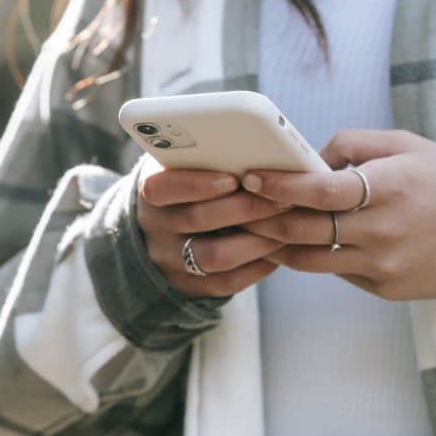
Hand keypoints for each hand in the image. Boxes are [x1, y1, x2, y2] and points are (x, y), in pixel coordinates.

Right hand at [137, 156, 286, 297]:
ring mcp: (169, 261)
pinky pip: (227, 282)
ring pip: (216, 256)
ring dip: (257, 241)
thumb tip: (253, 148)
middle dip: (246, 208)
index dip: (199, 183)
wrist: (158, 233)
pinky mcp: (188, 287)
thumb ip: (204, 157)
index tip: (235, 178)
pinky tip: (278, 251)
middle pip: (198, 220)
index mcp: (150, 189)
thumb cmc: (186, 185)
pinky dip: (257, 267)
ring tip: (286, 227)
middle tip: (283, 199)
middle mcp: (154, 227)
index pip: (163, 187)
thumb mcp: (180, 166)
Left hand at [241, 129, 435, 300]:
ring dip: (277, 244)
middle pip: (303, 229)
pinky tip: (300, 243)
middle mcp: (383, 230)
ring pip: (309, 260)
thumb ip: (352, 144)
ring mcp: (383, 265)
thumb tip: (308, 159)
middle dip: (262, 218)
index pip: (320, 190)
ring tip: (258, 228)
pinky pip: (335, 273)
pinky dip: (313, 257)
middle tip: (239, 207)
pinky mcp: (384, 288)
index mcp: (389, 187)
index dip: (279, 185)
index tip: (251, 177)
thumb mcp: (406, 145)